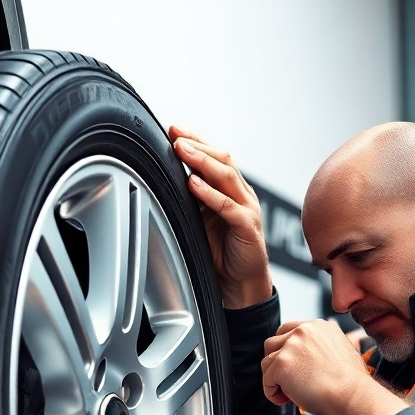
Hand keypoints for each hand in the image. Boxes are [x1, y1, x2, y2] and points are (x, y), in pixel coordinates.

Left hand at [169, 126, 271, 308]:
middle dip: (197, 144)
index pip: (216, 156)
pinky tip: (194, 184)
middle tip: (175, 134)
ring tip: (182, 150)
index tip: (174, 130)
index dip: (196, 140)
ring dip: (201, 161)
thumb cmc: (222, 254)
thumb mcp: (200, 220)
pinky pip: (229, 207)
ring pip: (226, 176)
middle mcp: (242, 195)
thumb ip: (191, 200)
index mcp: (231, 191)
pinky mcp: (248, 227)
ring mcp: (247, 209)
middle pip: (223, 159)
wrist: (242, 284)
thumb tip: (166, 179)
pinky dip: (210, 194)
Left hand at [262, 320, 408, 414]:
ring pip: (267, 362)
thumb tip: (306, 360)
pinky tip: (284, 400)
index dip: (286, 350)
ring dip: (273, 379)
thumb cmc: (350, 384)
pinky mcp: (282, 364)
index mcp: (319, 326)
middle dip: (274, 362)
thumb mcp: (341, 353)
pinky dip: (272, 393)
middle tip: (284, 381)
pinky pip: (266, 380)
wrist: (352, 396)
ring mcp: (291, 346)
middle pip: (272, 343)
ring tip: (287, 394)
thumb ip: (321, 348)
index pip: (290, 330)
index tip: (292, 368)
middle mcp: (304, 330)